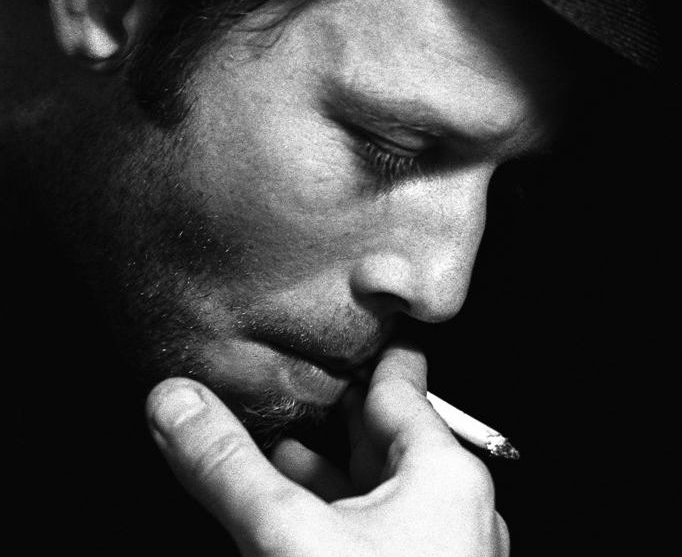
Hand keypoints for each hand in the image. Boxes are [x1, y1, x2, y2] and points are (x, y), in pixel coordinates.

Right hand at [146, 346, 508, 555]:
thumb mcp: (288, 538)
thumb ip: (228, 467)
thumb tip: (174, 402)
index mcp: (444, 476)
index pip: (401, 388)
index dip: (370, 354)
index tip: (354, 325)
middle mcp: (451, 510)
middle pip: (385, 438)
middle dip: (334, 412)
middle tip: (298, 379)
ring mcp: (436, 554)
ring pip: (375, 490)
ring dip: (326, 469)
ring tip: (284, 442)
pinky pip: (370, 533)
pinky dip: (329, 515)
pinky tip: (295, 514)